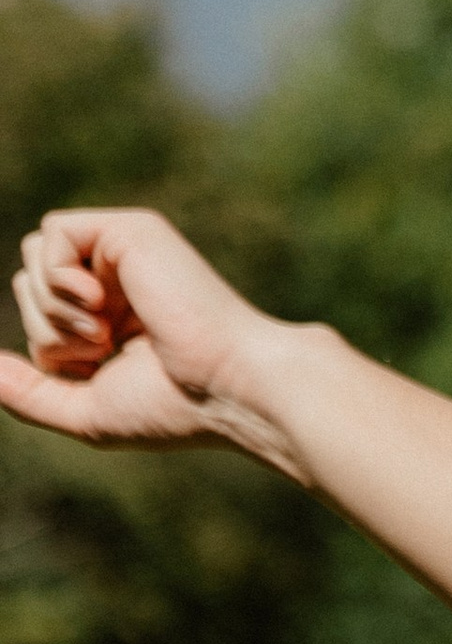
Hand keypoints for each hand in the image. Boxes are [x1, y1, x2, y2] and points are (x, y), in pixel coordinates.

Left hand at [4, 208, 269, 449]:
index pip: (38, 309)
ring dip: (52, 306)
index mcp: (113, 314)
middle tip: (101, 348)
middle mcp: (117, 277)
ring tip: (104, 330)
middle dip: (47, 327)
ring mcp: (124, 250)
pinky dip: (59, 277)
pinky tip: (98, 303)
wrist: (229, 389)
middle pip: (29, 279)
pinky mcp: (130, 231)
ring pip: (35, 256)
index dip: (50, 348)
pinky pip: (53, 234)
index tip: (99, 368)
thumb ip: (29, 393)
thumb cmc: (174, 407)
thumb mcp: (85, 411)